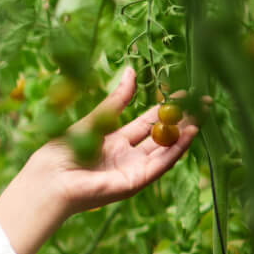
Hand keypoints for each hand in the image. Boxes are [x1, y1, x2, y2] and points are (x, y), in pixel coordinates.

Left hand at [34, 66, 200, 213]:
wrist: (48, 180)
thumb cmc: (60, 152)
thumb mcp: (93, 119)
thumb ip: (116, 100)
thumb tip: (131, 71)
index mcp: (115, 141)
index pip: (148, 121)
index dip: (167, 107)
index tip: (187, 92)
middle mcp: (128, 156)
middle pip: (162, 135)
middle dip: (184, 119)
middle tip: (205, 101)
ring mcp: (134, 169)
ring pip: (167, 149)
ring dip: (186, 133)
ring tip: (203, 114)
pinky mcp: (136, 181)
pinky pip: (161, 164)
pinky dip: (177, 149)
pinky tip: (190, 133)